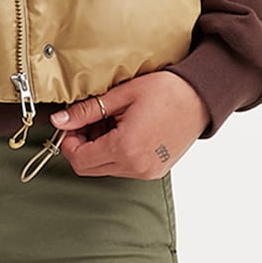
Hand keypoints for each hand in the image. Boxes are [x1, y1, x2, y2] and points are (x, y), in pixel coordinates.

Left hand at [49, 71, 209, 177]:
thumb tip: (59, 121)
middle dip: (82, 146)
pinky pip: (124, 168)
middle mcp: (136, 167)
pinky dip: (116, 152)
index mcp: (125, 148)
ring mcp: (147, 172)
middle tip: (88, 121)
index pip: (79, 160)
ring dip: (99, 148)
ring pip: (106, 168)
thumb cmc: (167, 90)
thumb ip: (87, 111)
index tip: (71, 124)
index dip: (68, 142)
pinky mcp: (155, 171)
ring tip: (112, 122)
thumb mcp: (122, 96)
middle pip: (90, 168)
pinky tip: (125, 130)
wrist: (202, 97)